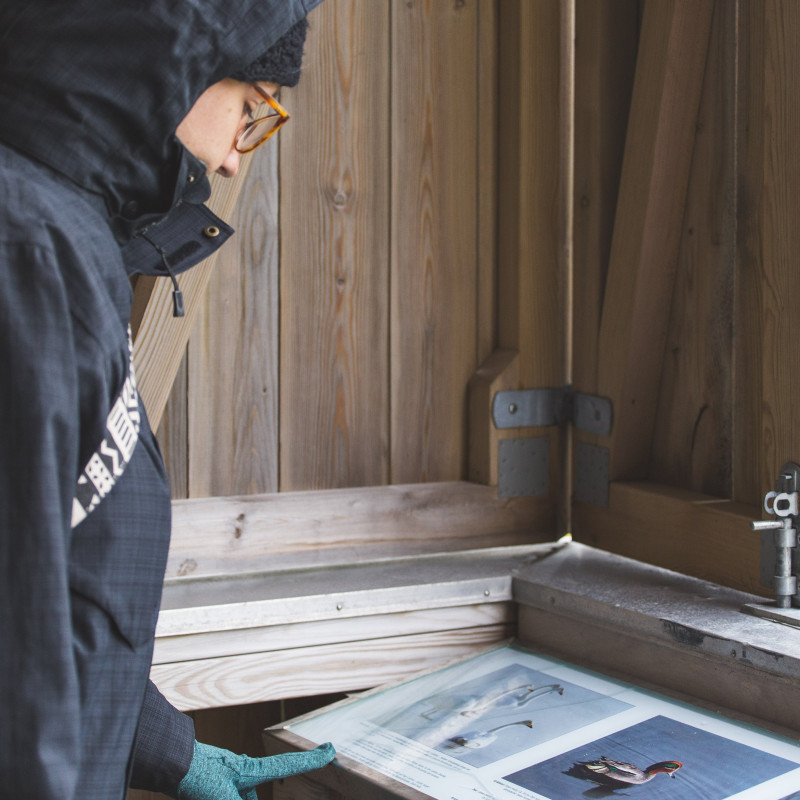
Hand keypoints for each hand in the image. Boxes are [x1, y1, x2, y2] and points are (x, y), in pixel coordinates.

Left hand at [177, 740, 334, 799]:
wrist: (164, 762)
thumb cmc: (196, 776)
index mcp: (251, 770)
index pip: (287, 765)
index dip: (310, 761)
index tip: (330, 749)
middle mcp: (240, 771)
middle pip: (254, 793)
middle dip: (249, 796)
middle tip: (241, 793)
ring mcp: (223, 776)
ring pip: (238, 796)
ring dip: (234, 797)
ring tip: (217, 794)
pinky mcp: (207, 783)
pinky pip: (221, 795)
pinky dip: (219, 797)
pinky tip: (209, 797)